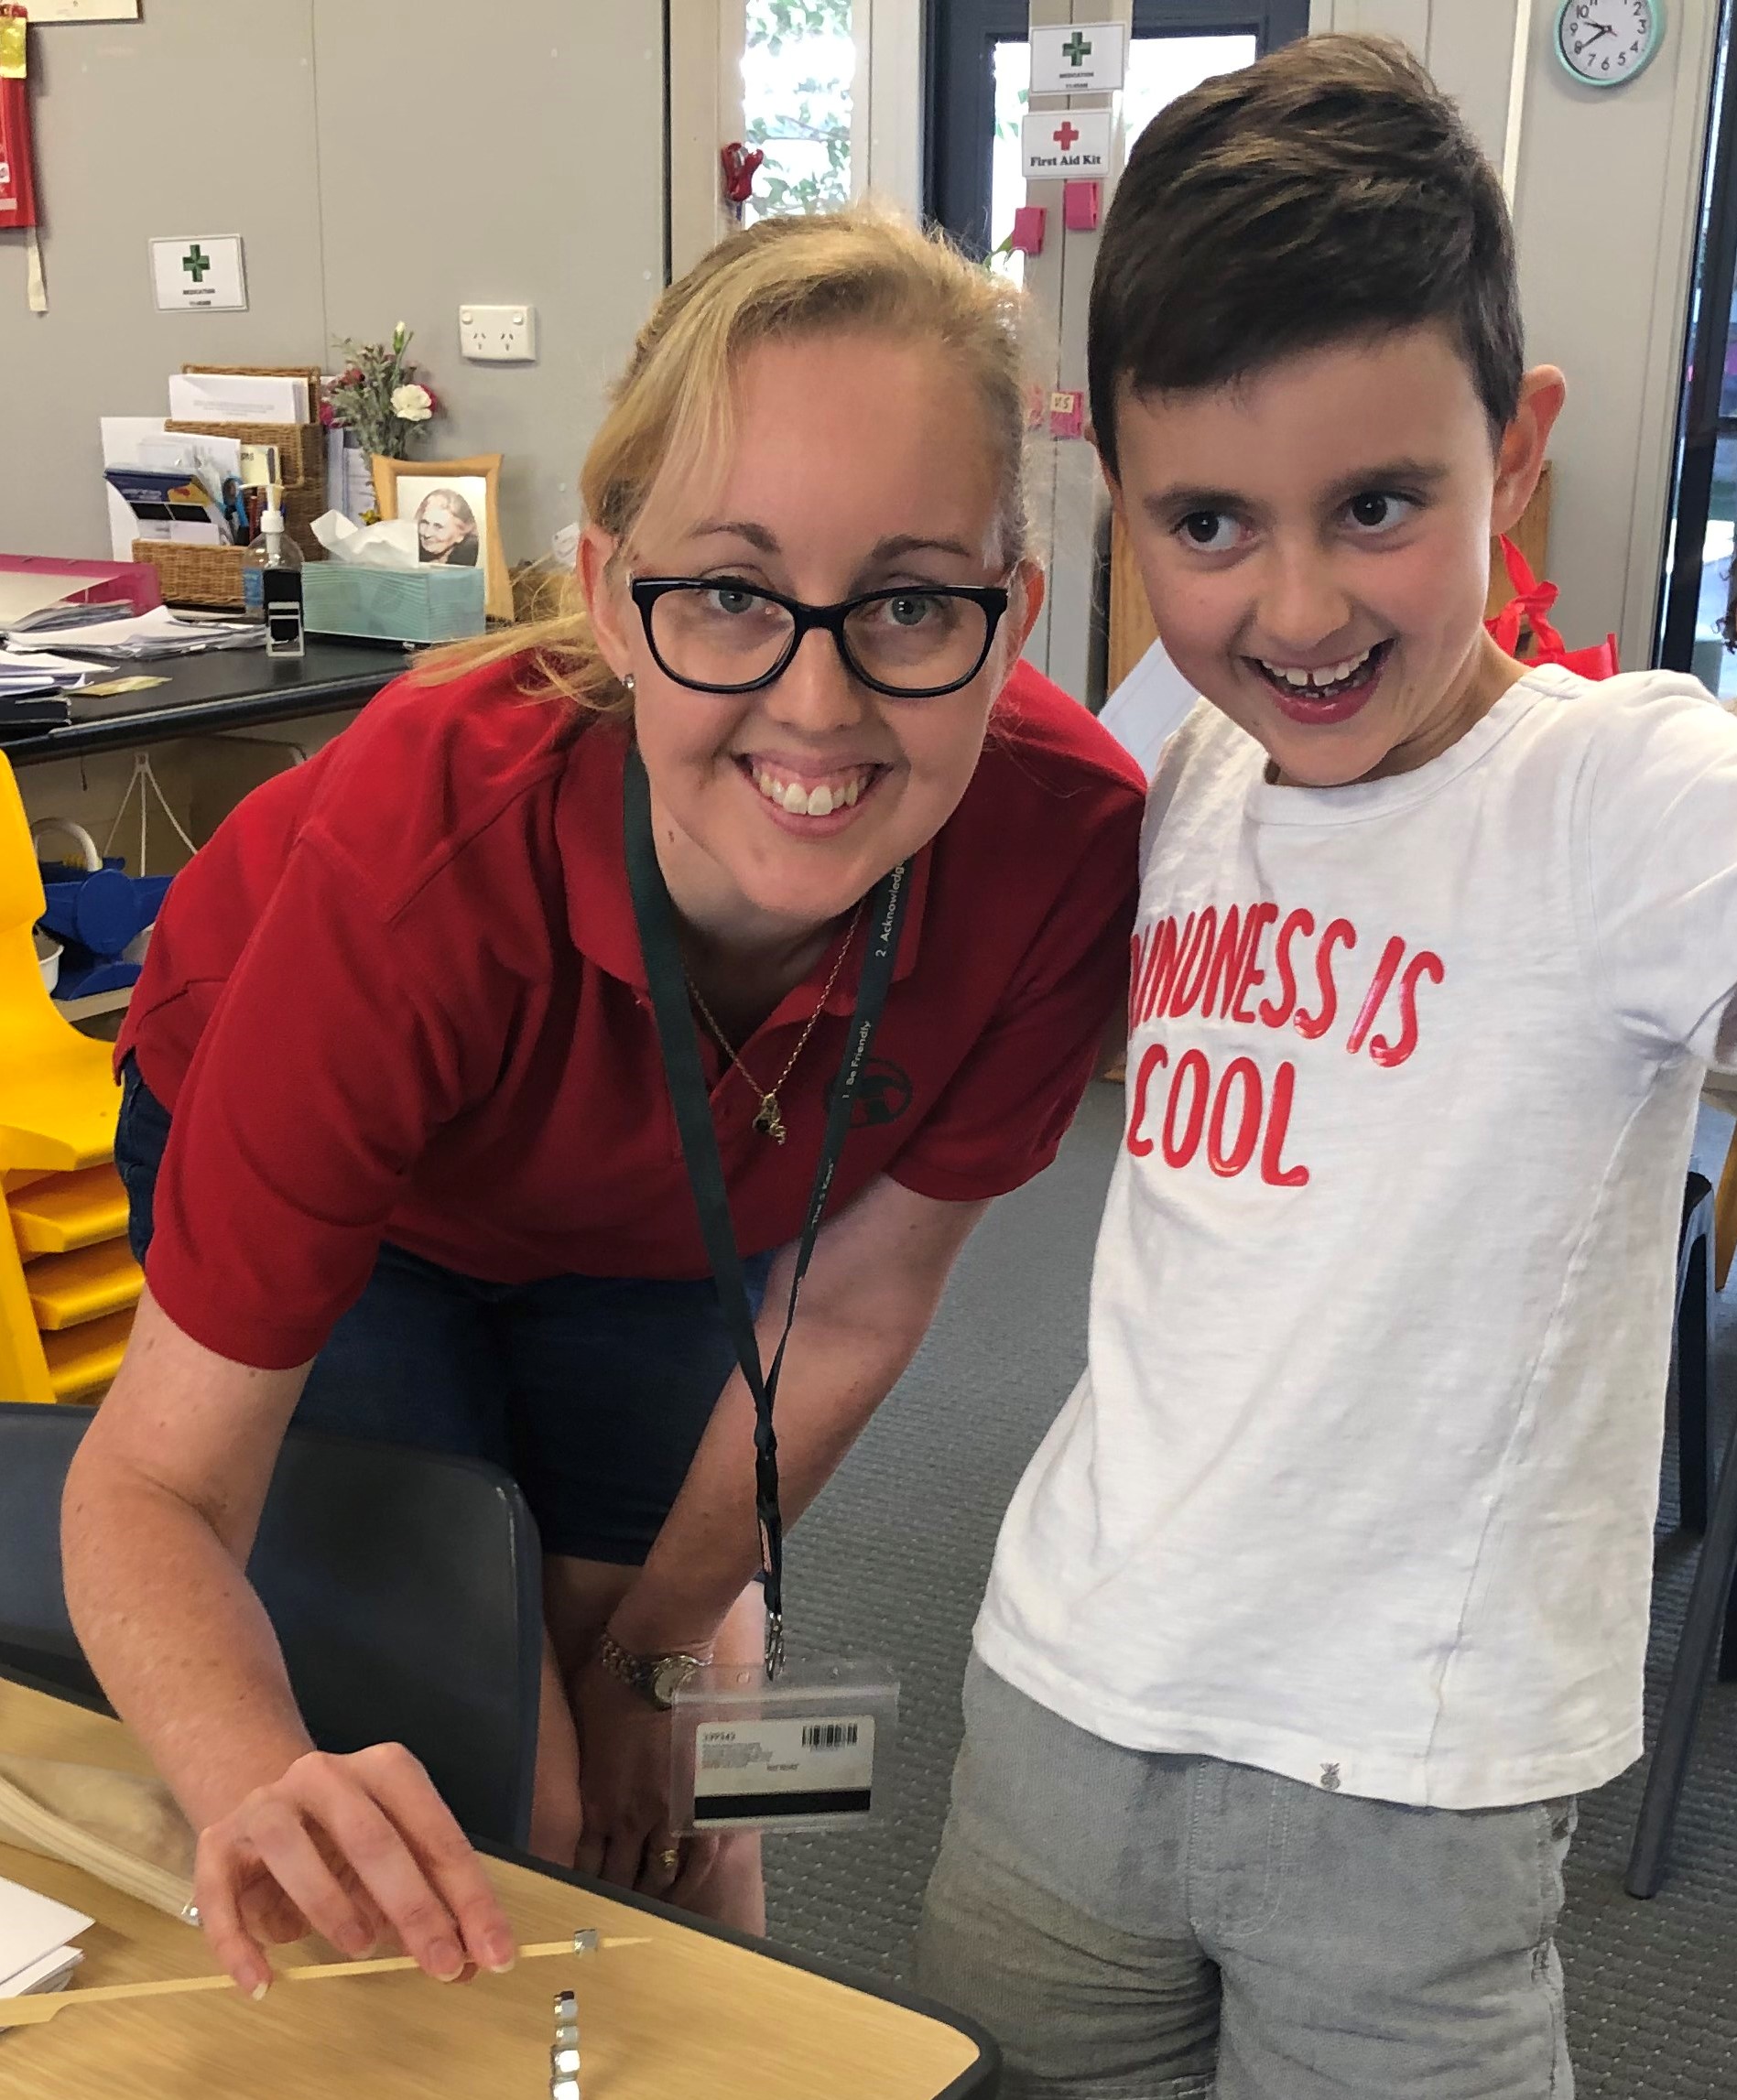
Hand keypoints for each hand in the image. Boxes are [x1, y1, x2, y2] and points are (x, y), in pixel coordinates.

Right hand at [192, 1743, 516, 1995]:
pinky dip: (239, 1943)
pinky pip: (220, 1893)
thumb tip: (476, 1961)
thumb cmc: (345, 1838)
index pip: (436, 1833)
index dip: (469, 1896)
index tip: (495, 1952)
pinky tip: (262, 1983)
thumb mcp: (397, 1859)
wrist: (266, 1805)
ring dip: (329, 1903)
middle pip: (372, 1837)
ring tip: (361, 1949)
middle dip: (414, 1905)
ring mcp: (266, 1804)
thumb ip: (434, 1902)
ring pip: (290, 1847)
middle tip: (442, 1963)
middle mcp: (324, 1775)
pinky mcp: (217, 1842)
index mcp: (384, 1770)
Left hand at [570, 1656, 720, 1905]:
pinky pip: (697, 1858)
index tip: (580, 1899)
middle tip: (613, 1914)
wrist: (654, 1659)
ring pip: (658, 1874)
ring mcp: (667, 1812)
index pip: (584, 1863)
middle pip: (619, 1877)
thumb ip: (584, 1773)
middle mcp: (628, 1817)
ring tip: (648, 1906)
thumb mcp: (579, 1733)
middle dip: (615, 1898)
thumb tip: (583, 1787)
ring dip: (651, 1895)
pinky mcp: (699, 1800)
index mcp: (594, 1801)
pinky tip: (683, 1891)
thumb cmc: (608, 1683)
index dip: (582, 1885)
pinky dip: (689, 1881)